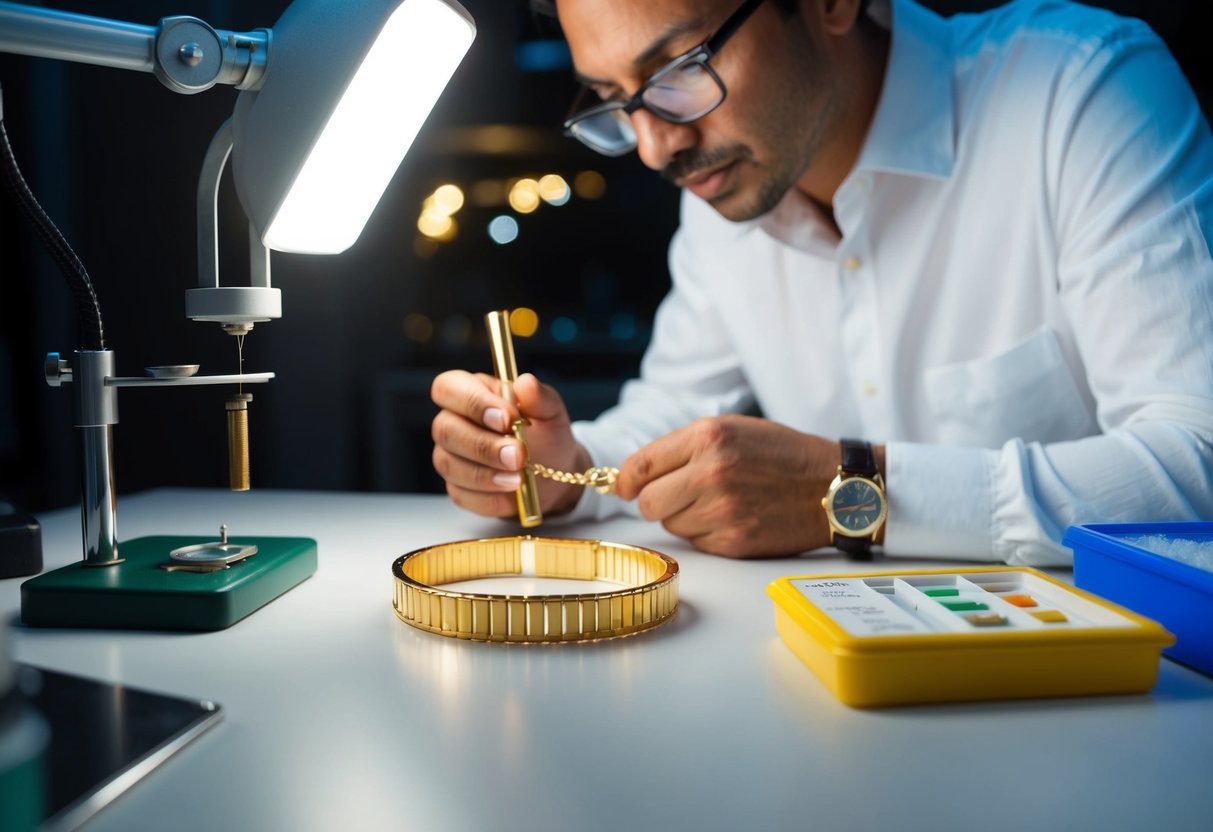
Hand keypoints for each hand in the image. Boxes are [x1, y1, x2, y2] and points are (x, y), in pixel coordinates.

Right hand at [430, 370, 588, 518]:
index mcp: (471, 393)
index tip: (506, 418)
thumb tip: (526, 382)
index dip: (471, 402)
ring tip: (519, 478)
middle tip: (518, 455)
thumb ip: (540, 398)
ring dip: (486, 474)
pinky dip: (490, 497)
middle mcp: (453, 423)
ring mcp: (450, 457)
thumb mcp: (551, 413)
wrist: (555, 474)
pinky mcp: (457, 489)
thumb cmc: (546, 435)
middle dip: (483, 444)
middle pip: (445, 429)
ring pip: (449, 464)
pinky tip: (512, 494)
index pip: (448, 387)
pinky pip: (462, 494)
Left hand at [615, 415, 842, 557]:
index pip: (641, 465)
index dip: (627, 479)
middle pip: (649, 502)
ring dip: (685, 516)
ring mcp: (722, 511)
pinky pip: (696, 542)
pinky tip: (734, 518)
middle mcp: (711, 473)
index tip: (625, 486)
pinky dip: (707, 533)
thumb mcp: (733, 429)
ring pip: (671, 524)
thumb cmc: (782, 454)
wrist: (834, 487)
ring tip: (720, 501)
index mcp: (708, 437)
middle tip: (681, 493)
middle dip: (658, 500)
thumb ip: (681, 447)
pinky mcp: (733, 541)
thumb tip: (630, 478)